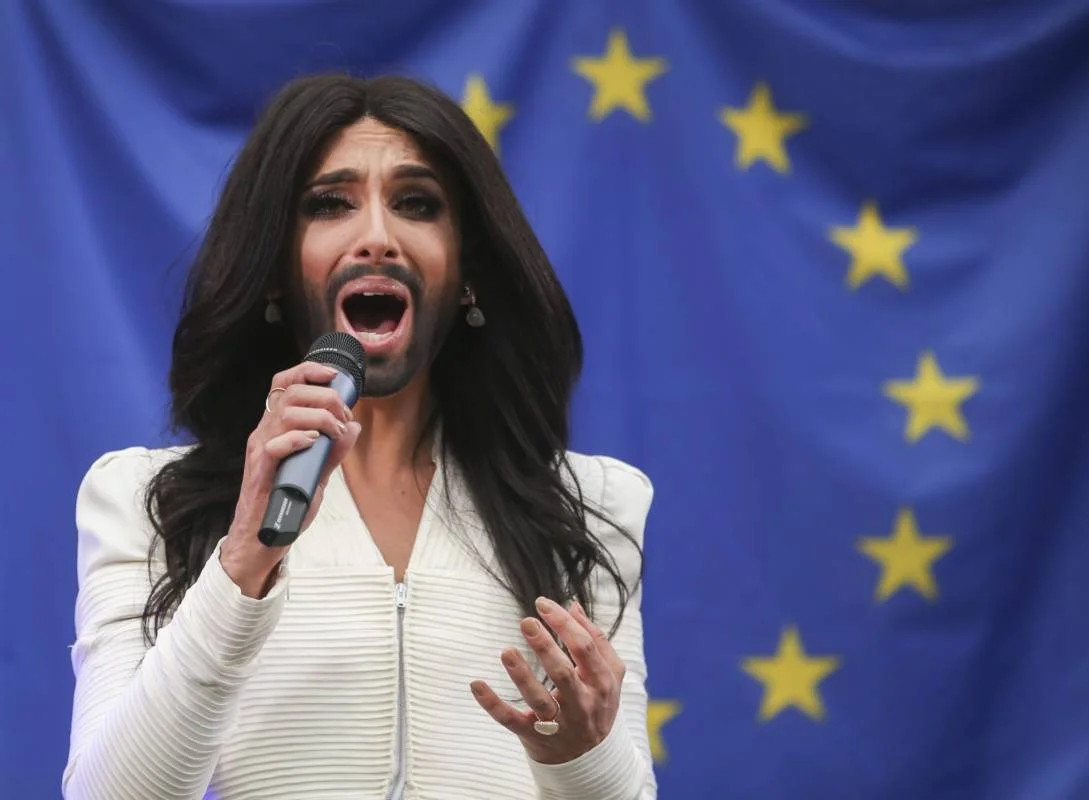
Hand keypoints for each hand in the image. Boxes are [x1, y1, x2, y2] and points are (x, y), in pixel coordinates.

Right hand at [219, 361, 360, 596]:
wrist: (263, 538)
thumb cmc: (286, 503)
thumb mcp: (317, 472)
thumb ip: (334, 450)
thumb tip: (355, 427)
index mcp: (276, 427)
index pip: (284, 384)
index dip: (308, 371)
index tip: (334, 375)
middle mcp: (264, 432)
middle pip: (290, 392)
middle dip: (325, 398)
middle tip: (344, 417)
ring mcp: (259, 449)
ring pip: (285, 413)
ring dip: (319, 417)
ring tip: (334, 433)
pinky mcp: (259, 470)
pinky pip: (274, 444)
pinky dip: (298, 439)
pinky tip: (314, 443)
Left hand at [470, 597, 625, 764]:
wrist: (590, 759)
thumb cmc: (597, 704)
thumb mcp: (608, 674)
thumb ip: (595, 639)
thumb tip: (572, 606)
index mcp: (600, 683)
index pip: (584, 648)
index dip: (563, 624)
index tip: (542, 604)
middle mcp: (581, 704)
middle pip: (563, 673)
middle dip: (545, 647)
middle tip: (526, 622)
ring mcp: (557, 723)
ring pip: (538, 700)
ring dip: (521, 676)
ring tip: (506, 652)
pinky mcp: (533, 735)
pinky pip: (511, 720)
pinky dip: (493, 704)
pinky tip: (477, 684)